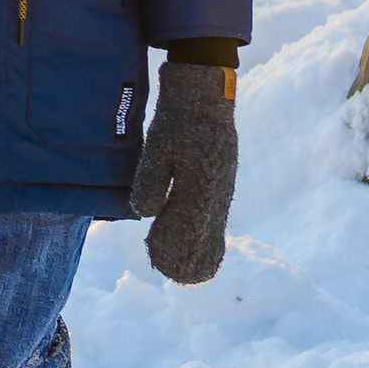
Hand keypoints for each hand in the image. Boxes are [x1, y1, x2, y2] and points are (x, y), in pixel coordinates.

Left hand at [131, 62, 237, 284]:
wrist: (204, 98)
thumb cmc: (178, 120)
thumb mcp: (158, 146)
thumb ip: (151, 180)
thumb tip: (146, 213)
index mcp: (201, 185)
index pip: (190, 231)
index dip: (174, 249)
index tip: (158, 260)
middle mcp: (216, 193)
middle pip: (203, 238)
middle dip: (184, 256)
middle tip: (165, 269)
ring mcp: (222, 191)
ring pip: (212, 232)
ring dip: (195, 249)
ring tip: (178, 267)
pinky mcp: (222, 185)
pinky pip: (216, 220)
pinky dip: (206, 237)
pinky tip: (195, 245)